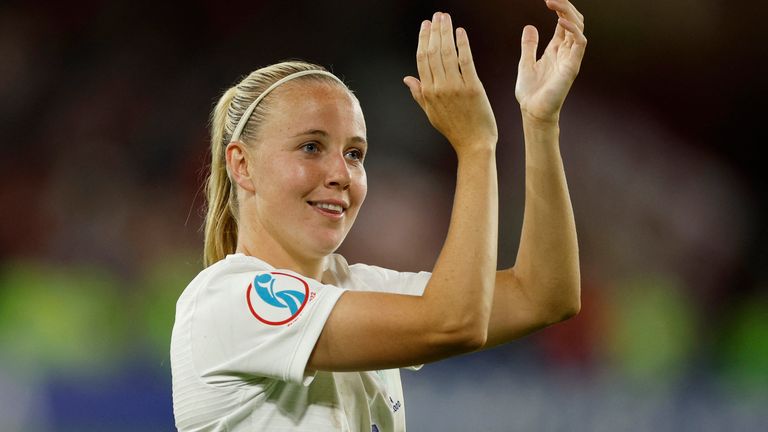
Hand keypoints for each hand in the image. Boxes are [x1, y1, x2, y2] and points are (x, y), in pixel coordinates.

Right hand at [404, 12, 497, 153]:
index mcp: (428, 93)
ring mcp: (455, 87)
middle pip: (433, 52)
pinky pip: (465, 61)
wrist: (474, 143)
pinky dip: (462, 44)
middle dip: (434, 31)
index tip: (425, 25)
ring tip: (446, 18)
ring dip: (446, 32)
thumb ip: (419, 94)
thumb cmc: (454, 129)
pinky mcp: (473, 87)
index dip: (423, 40)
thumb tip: (407, 78)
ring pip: (447, 53)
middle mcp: (439, 88)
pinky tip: (460, 32)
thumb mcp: (431, 113)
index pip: (422, 60)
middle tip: (436, 15)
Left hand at [515, 0, 586, 123]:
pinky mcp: (572, 66)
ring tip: (555, 3)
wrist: (532, 112)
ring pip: (579, 28)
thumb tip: (530, 27)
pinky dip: (573, 30)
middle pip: (573, 21)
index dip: (559, 8)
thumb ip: (529, 46)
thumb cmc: (530, 92)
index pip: (564, 22)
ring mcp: (571, 58)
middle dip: (565, 6)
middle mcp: (566, 51)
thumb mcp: (525, 63)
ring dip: (568, 13)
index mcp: (556, 49)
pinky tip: (561, 22)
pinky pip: (580, 43)